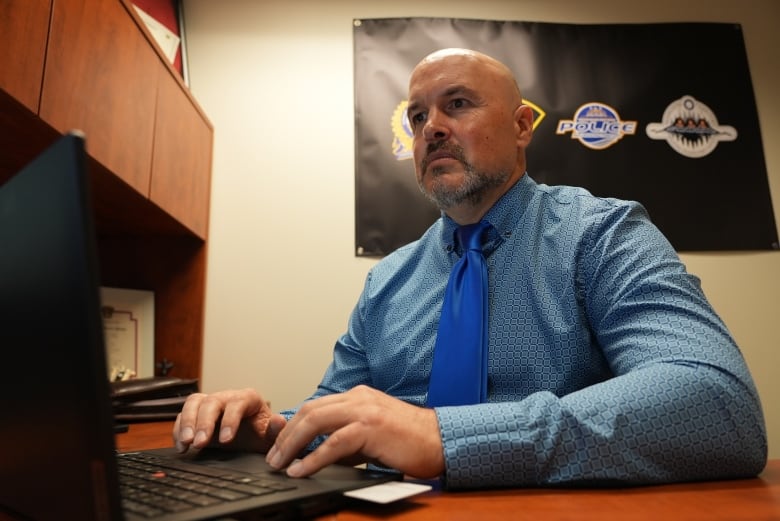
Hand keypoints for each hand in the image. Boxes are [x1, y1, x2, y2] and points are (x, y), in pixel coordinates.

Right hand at [173, 388, 286, 453]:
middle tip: (200, 443)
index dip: (230, 421)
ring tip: (187, 443)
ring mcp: (210, 403)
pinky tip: (182, 446)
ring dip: (187, 423)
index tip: (226, 441)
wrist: (251, 436)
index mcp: (248, 398)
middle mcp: (227, 397)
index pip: (237, 404)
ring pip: (193, 403)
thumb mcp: (270, 435)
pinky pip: (182, 415)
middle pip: (211, 402)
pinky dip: (178, 429)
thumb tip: (279, 420)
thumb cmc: (260, 434)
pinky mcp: (196, 413)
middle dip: (204, 422)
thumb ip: (275, 430)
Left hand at [265, 385, 444, 478]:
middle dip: (286, 435)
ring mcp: (365, 411)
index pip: (316, 406)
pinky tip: (301, 470)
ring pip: (316, 422)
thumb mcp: (372, 435)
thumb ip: (347, 439)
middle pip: (310, 411)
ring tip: (279, 464)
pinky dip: (313, 458)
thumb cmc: (410, 440)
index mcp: (358, 396)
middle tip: (273, 457)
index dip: (293, 425)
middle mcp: (359, 398)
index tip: (280, 445)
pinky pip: (334, 443)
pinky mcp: (371, 428)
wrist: (441, 440)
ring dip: (293, 445)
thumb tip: (320, 455)